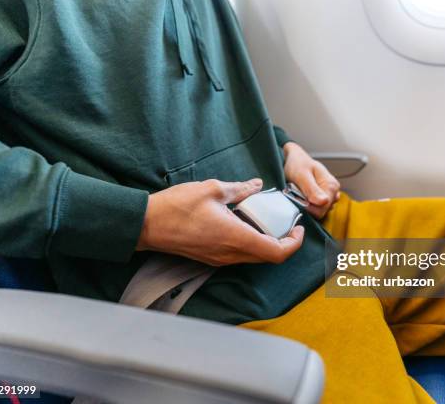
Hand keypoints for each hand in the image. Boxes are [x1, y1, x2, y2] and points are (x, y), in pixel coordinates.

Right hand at [136, 178, 304, 265]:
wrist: (146, 225)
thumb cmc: (176, 207)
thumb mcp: (213, 190)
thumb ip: (240, 189)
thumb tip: (257, 185)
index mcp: (235, 237)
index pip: (276, 252)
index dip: (294, 243)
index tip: (298, 228)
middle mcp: (230, 254)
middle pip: (268, 257)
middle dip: (283, 241)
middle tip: (285, 222)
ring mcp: (220, 259)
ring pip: (254, 257)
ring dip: (266, 242)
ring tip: (265, 220)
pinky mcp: (211, 258)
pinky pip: (239, 255)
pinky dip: (250, 242)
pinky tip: (244, 222)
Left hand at [283, 142, 339, 218]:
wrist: (295, 159)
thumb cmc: (298, 164)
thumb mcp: (302, 174)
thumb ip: (312, 189)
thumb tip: (324, 202)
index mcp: (332, 186)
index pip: (322, 209)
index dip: (307, 207)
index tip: (297, 197)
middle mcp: (334, 192)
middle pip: (320, 212)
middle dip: (307, 205)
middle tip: (296, 192)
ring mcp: (329, 197)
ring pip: (317, 211)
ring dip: (306, 204)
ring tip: (299, 191)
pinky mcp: (322, 199)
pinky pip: (315, 209)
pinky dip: (306, 204)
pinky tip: (301, 194)